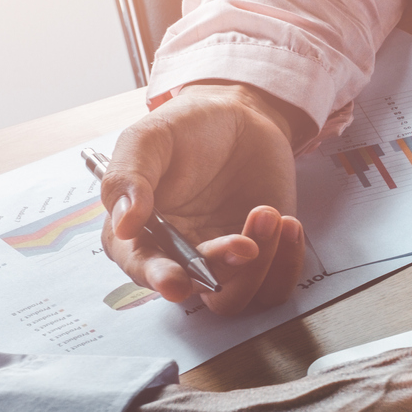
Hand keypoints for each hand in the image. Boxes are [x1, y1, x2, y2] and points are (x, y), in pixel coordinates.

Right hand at [100, 82, 310, 315]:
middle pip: (195, 290)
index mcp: (142, 232)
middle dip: (220, 272)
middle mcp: (181, 255)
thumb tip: (124, 225)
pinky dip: (287, 263)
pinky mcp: (265, 257)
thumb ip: (128, 178)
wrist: (241, 115)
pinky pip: (276, 285)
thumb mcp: (148, 140)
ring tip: (267, 213)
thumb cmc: (186, 128)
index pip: (143, 268)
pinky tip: (288, 223)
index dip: (157, 278)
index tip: (174, 281)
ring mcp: (224, 260)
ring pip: (237, 296)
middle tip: (244, 244)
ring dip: (258, 266)